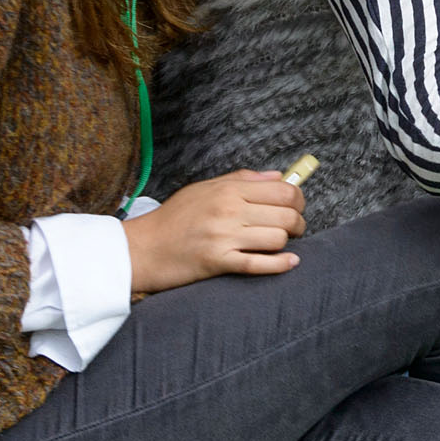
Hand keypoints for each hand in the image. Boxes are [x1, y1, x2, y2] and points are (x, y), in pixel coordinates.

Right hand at [124, 171, 305, 293]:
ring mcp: (223, 237)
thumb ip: (244, 179)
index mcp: (228, 189)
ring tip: (281, 244)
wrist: (141, 248)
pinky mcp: (217, 262)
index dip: (299, 199)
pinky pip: (258, 263)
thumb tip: (279, 176)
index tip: (298, 206)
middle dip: (298, 223)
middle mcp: (228, 210)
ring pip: (277, 238)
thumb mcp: (205, 188)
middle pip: (286, 215)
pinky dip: (280, 264)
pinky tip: (290, 262)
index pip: (282, 191)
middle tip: (295, 228)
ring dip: (286, 243)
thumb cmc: (173, 218)